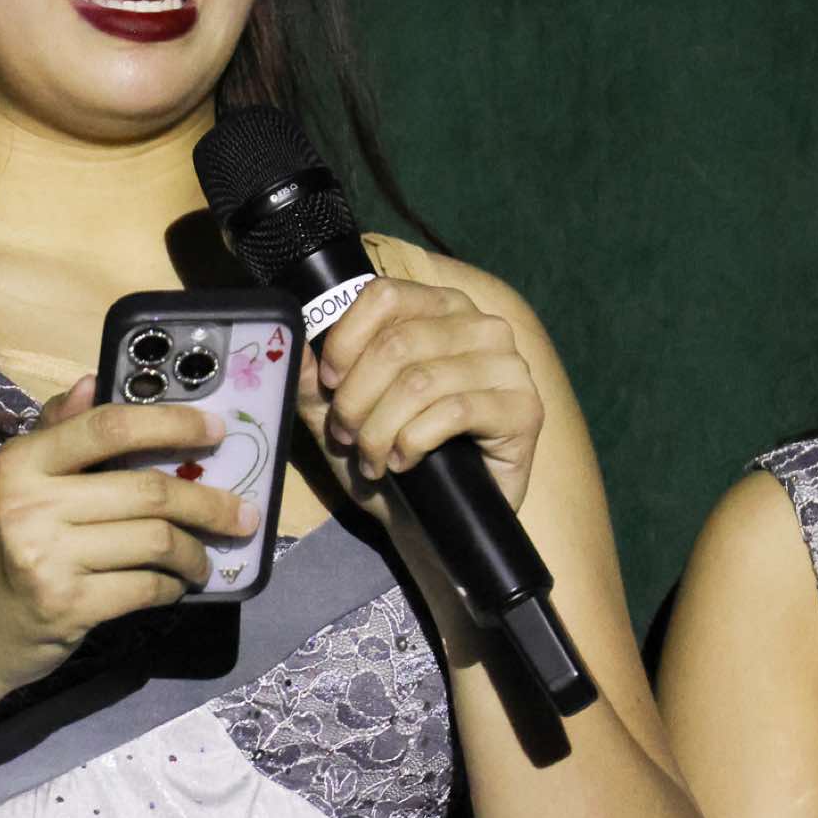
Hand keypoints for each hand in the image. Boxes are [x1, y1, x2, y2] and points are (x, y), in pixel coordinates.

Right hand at [0, 377, 259, 691]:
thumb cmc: (6, 546)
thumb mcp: (19, 482)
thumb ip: (57, 430)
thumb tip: (92, 380)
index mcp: (22, 462)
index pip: (108, 427)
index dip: (171, 423)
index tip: (216, 430)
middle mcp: (30, 504)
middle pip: (147, 490)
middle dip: (208, 502)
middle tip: (243, 513)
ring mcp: (47, 557)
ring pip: (155, 541)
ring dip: (195, 551)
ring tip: (205, 558)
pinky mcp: (67, 605)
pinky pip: (146, 588)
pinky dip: (172, 586)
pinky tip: (175, 585)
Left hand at [302, 278, 545, 528]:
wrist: (433, 521)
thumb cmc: (389, 455)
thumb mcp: (338, 415)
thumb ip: (315, 380)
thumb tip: (294, 343)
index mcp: (438, 307)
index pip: (384, 295)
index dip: (345, 339)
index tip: (330, 384)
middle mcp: (479, 325)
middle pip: (398, 342)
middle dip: (357, 397)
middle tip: (346, 435)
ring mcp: (508, 365)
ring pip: (421, 380)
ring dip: (380, 427)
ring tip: (371, 458)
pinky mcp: (523, 408)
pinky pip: (454, 412)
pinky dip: (414, 441)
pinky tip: (403, 462)